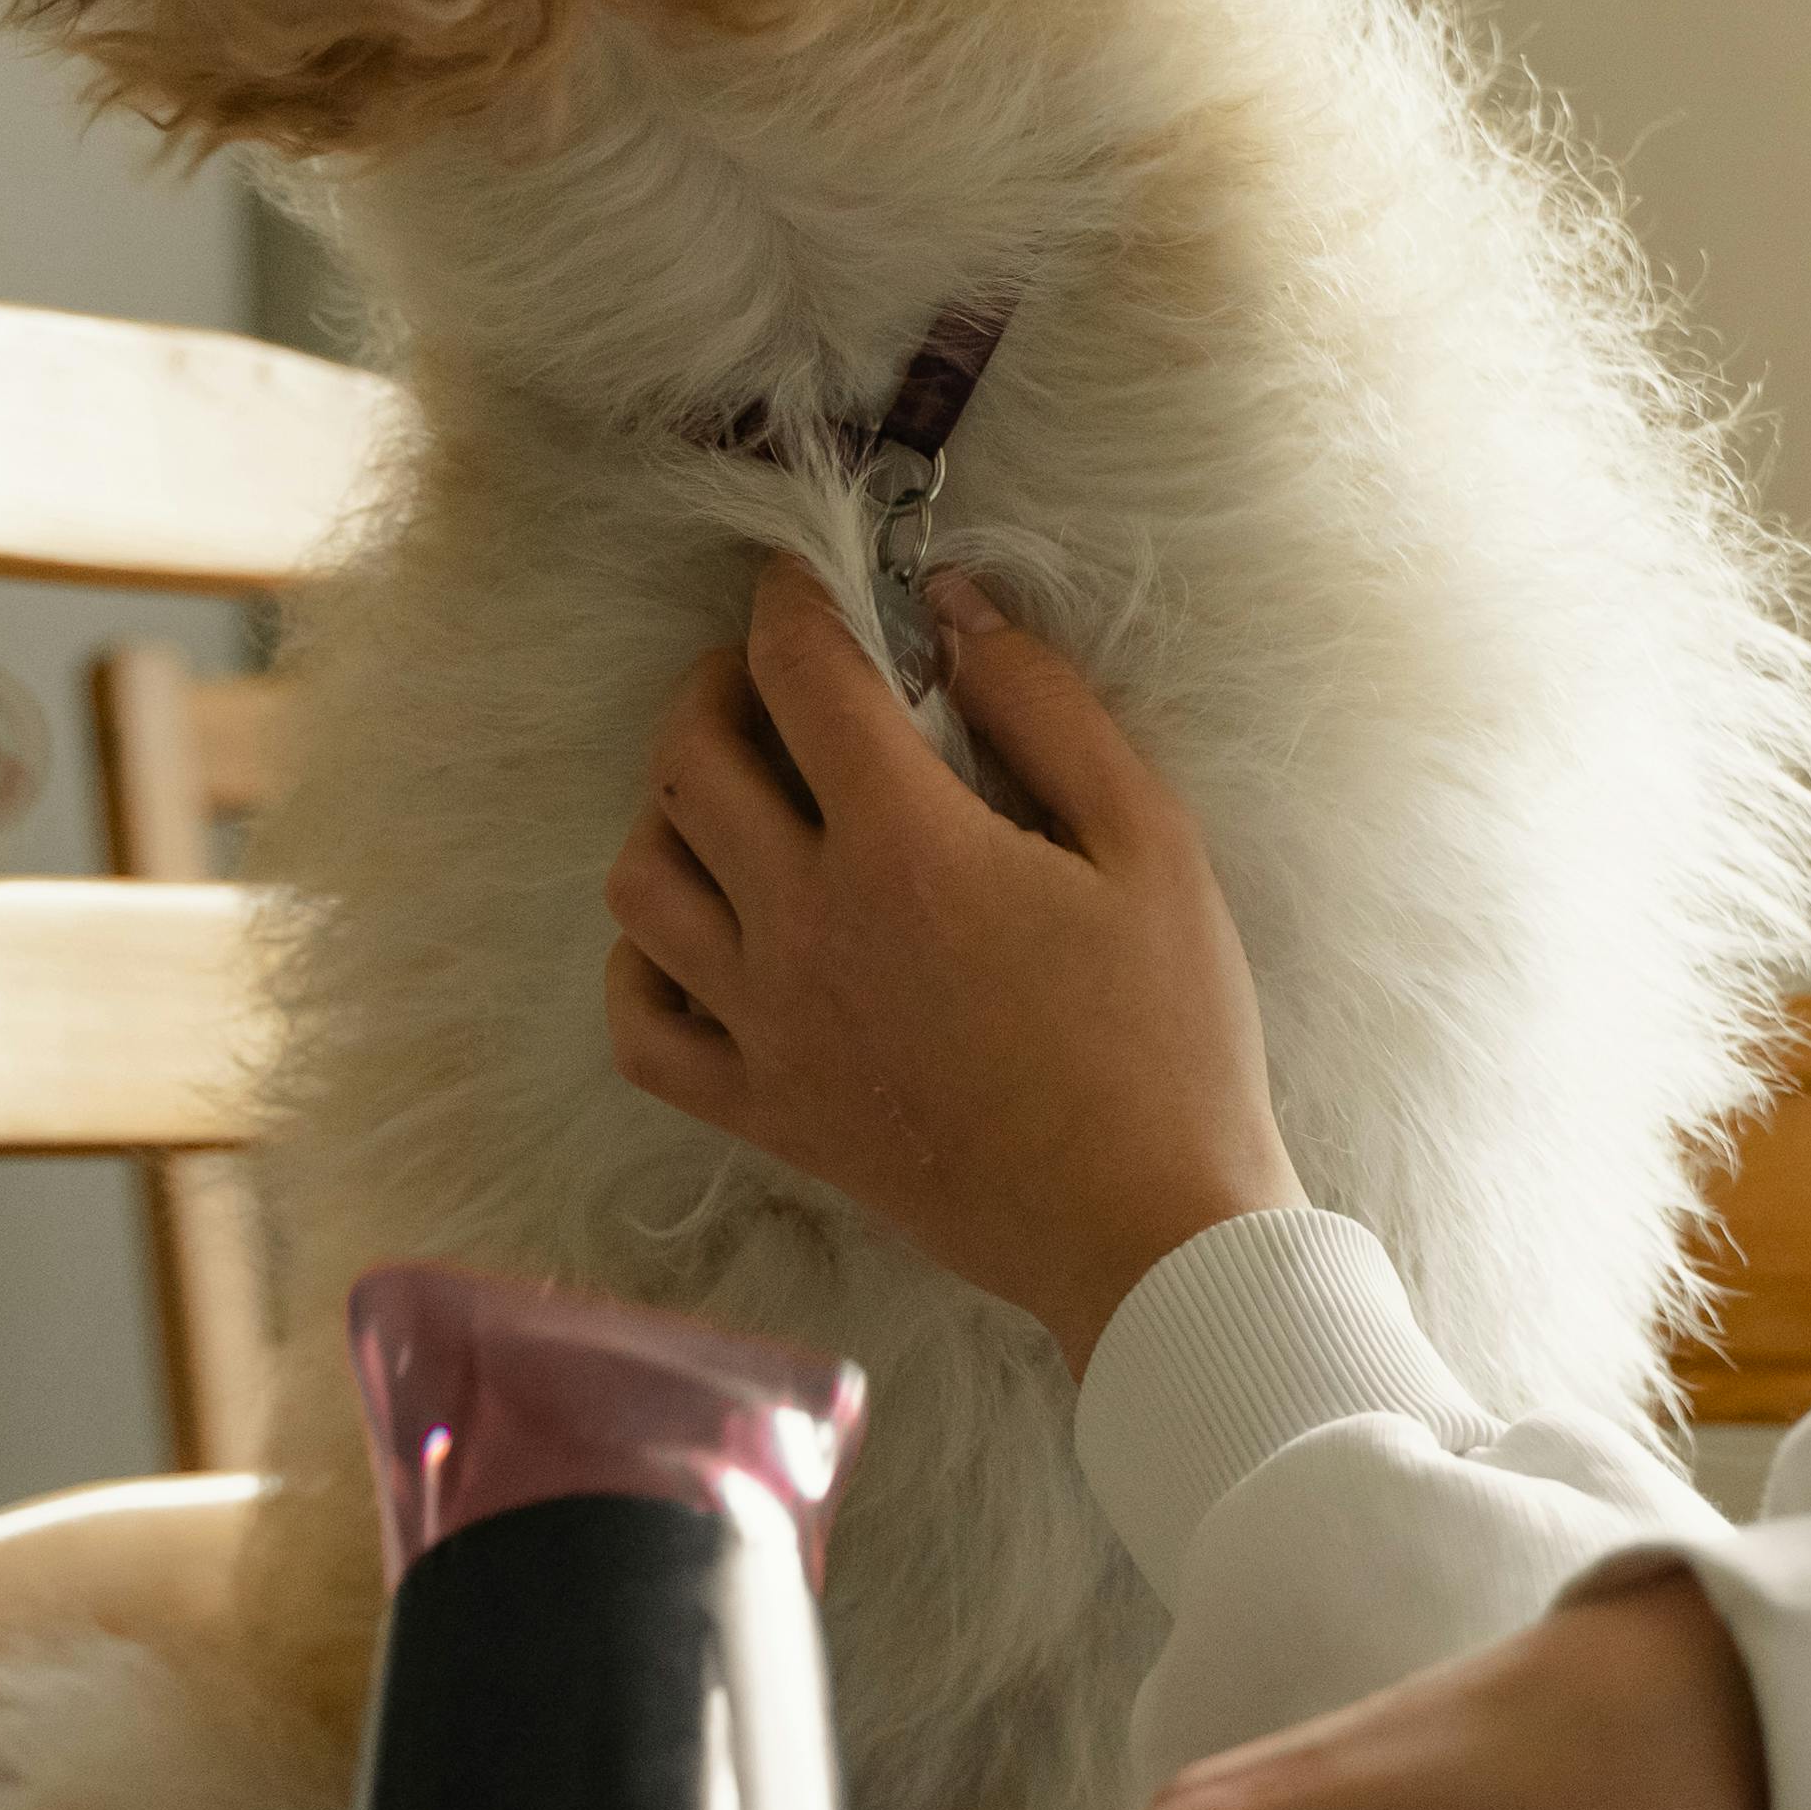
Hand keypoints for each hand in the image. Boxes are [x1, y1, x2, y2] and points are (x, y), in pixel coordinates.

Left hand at [601, 556, 1300, 1365]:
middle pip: (689, 761)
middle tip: (770, 677)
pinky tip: (709, 933)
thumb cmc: (1170, 1035)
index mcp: (904, 847)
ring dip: (670, 812)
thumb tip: (953, 606)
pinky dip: (646, 960)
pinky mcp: (765, 1113)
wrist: (1149, 1231)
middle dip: (716, 685)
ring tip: (739, 797)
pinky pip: (640, 1024)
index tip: (801, 578)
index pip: (798, 674)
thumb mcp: (1149, 841)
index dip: (790, 599)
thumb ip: (1045, 705)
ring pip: (641, 882)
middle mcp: (806, 928)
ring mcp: (770, 1029)